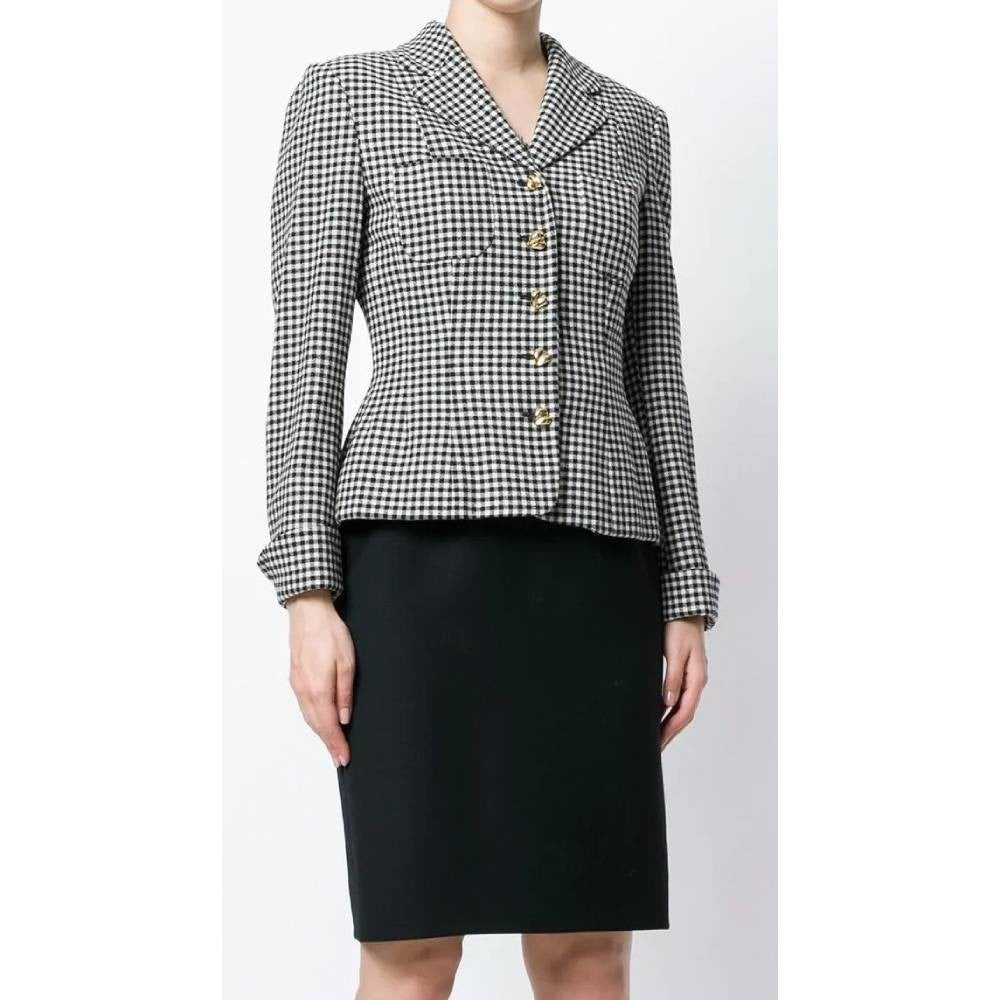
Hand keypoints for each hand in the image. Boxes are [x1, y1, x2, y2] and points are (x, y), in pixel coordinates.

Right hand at [287, 590, 355, 766]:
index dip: (336, 744)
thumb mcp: (347, 661)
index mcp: (318, 688)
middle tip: (339, 759)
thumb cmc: (330, 633)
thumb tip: (345, 718)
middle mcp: (304, 690)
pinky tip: (321, 722)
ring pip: (309, 717)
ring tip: (332, 745)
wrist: (308, 612)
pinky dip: (313, 720)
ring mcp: (297, 684)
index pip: (329, 725)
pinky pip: (304, 706)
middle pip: (317, 725)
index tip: (344, 759)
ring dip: (321, 734)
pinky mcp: (295, 678)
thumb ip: (344, 692)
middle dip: (329, 744)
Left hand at [660, 617, 707, 748]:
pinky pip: (679, 698)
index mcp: (697, 679)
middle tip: (656, 748)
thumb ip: (672, 677)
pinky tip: (659, 716)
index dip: (671, 729)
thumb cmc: (679, 629)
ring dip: (670, 724)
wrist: (686, 612)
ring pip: (682, 708)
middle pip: (684, 715)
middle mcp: (697, 682)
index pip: (684, 712)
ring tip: (656, 738)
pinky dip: (670, 711)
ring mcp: (693, 679)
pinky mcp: (686, 674)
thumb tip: (668, 703)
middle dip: (670, 732)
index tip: (659, 742)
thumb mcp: (674, 652)